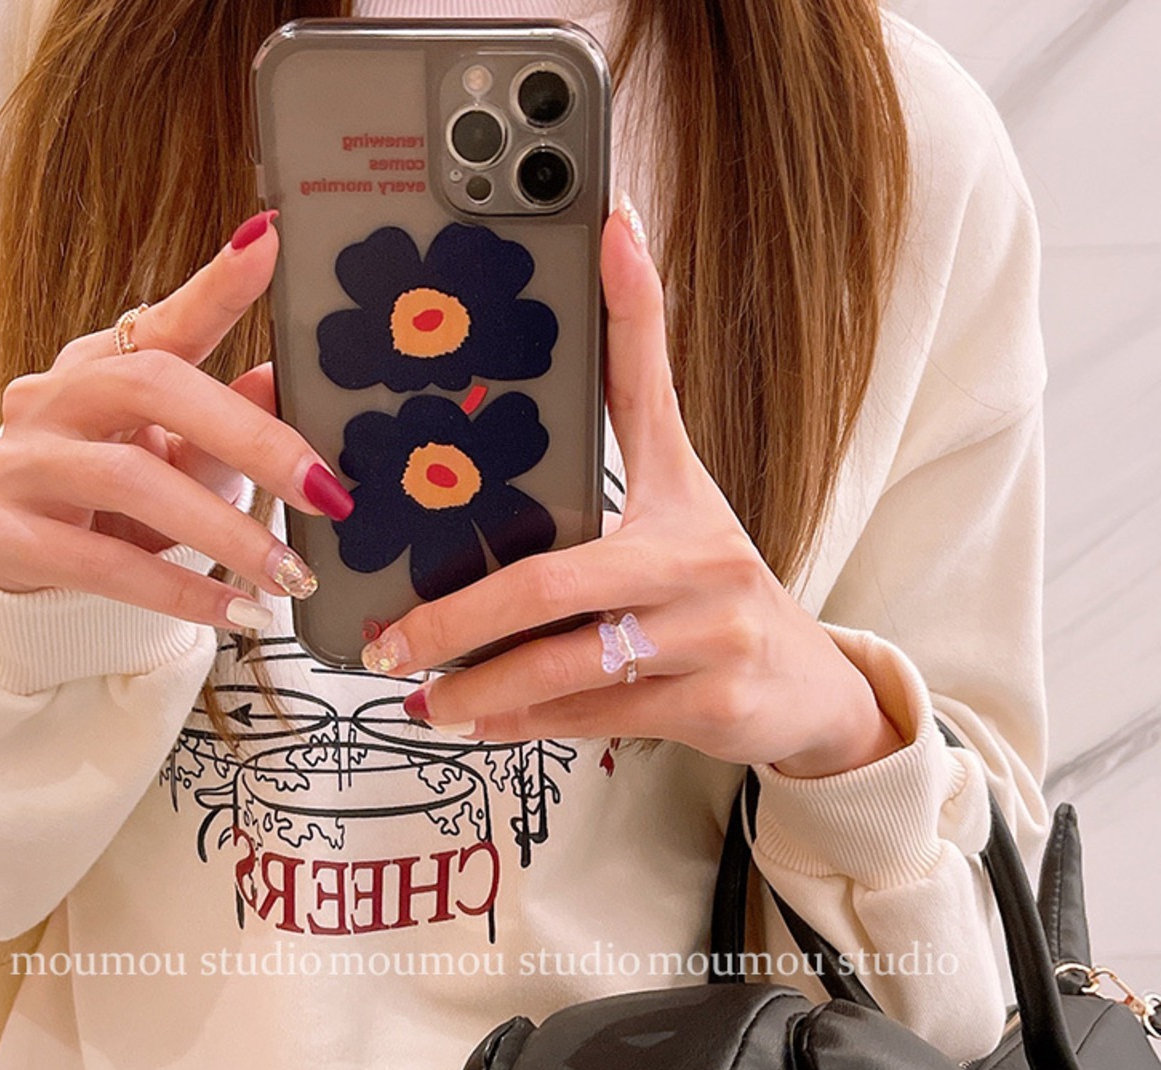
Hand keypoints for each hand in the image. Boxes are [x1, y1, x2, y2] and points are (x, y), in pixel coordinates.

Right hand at [0, 211, 353, 630]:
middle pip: (155, 388)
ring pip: (132, 482)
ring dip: (226, 532)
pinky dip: (182, 592)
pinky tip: (241, 613)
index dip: (218, 285)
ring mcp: (21, 460)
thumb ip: (228, 421)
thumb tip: (286, 382)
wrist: (14, 557)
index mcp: (102, 366)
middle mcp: (54, 396)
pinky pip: (104, 564)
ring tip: (293, 573)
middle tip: (326, 493)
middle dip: (253, 440)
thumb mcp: (176, 454)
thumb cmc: (112, 496)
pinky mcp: (1, 530)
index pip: (164, 321)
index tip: (271, 243)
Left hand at [359, 197, 907, 777]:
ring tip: (415, 694)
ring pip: (566, 668)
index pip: (646, 387)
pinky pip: (591, 718)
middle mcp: (700, 565)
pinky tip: (473, 722)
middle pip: (553, 584)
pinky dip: (522, 724)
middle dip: (456, 619)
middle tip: (389, 641)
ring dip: (479, 686)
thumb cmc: (715, 579)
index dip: (631, 305)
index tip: (604, 223)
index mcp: (679, 501)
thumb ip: (636, 404)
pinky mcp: (708, 707)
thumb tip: (611, 277)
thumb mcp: (678, 496)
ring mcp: (709, 641)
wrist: (802, 683)